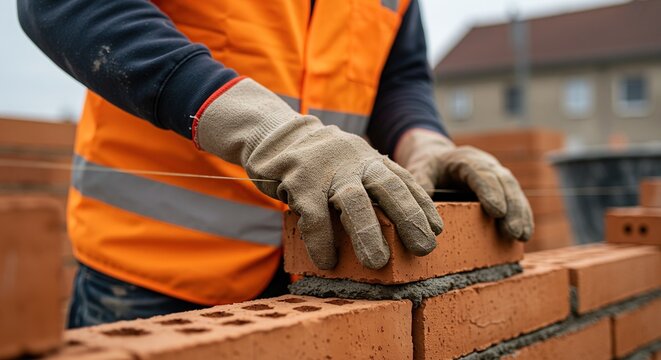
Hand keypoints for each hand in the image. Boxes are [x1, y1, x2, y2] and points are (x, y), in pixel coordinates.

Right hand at [194, 77, 442, 268]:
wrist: (277, 136)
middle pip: (387, 187)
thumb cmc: (321, 161)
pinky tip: (328, 262)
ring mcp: (327, 170)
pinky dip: (322, 241)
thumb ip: (373, 184)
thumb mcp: (353, 164)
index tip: (436, 230)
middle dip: (408, 217)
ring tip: (378, 262)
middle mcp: (355, 161)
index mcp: (371, 159)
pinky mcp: (299, 181)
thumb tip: (401, 222)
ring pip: (353, 201)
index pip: (403, 181)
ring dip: (368, 232)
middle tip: (424, 248)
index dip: (422, 205)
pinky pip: (314, 216)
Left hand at [394, 128, 533, 240]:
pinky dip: (522, 215)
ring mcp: (497, 174)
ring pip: (513, 191)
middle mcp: (486, 164)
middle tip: (513, 232)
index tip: (497, 212)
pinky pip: (516, 199)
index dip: (490, 191)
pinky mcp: (502, 186)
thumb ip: (421, 185)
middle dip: (511, 207)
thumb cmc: (428, 167)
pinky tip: (525, 234)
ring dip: (520, 214)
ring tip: (522, 236)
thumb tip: (422, 208)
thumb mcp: (419, 171)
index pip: (481, 173)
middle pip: (503, 183)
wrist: (438, 158)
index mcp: (465, 159)